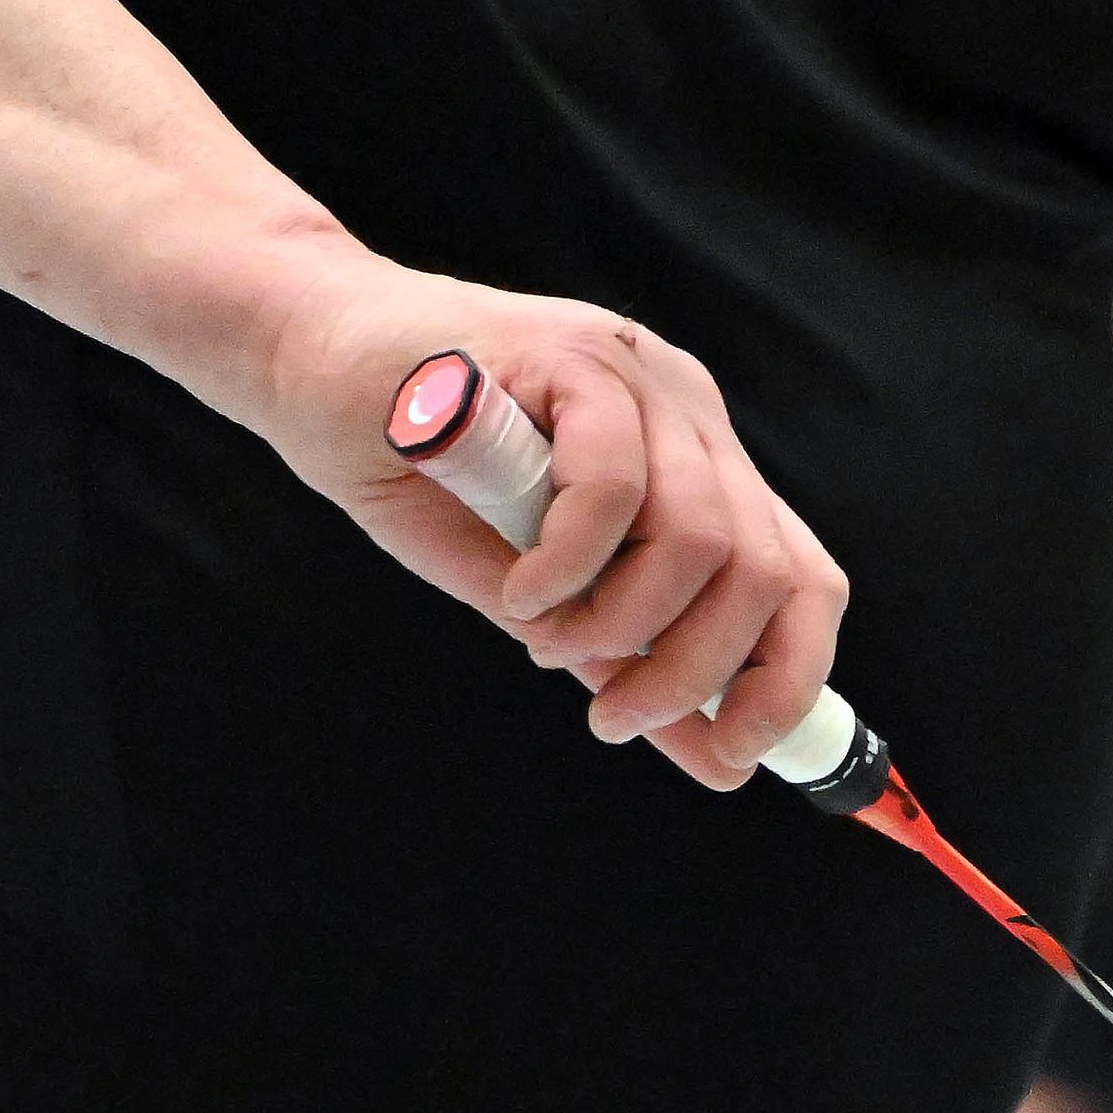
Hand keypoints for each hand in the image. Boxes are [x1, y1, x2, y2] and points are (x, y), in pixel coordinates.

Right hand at [248, 254, 847, 788]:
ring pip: (701, 537)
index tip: (729, 755)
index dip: (788, 679)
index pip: (804, 580)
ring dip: (622, 624)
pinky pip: (613, 486)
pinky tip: (516, 591)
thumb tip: (715, 759)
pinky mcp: (571, 354)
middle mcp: (690, 415)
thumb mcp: (542, 595)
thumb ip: (624, 659)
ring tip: (541, 641)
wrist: (308, 358)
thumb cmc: (422, 477)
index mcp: (702, 468)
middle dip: (696, 673)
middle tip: (611, 717)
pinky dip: (569, 565)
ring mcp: (638, 377)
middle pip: (766, 571)